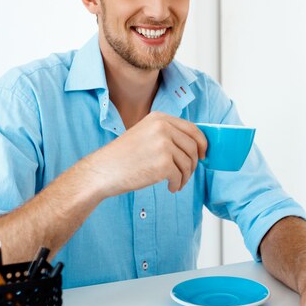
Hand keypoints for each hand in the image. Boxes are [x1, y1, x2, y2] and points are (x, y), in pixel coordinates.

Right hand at [85, 112, 207, 196]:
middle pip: (193, 147)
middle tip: (186, 174)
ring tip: (175, 182)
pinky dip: (177, 184)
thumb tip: (194, 144)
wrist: (103, 170)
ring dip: (185, 176)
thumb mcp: (145, 133)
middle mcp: (163, 128)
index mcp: (159, 118)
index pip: (192, 129)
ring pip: (188, 163)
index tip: (203, 155)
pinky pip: (180, 176)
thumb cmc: (123, 156)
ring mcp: (164, 145)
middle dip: (193, 163)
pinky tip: (170, 187)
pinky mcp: (163, 164)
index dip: (202, 143)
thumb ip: (167, 134)